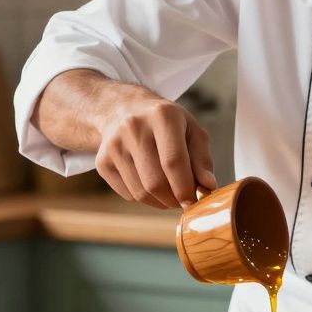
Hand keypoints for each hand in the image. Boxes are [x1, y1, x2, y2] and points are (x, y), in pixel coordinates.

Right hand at [95, 92, 216, 209]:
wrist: (123, 110)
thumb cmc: (166, 124)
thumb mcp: (191, 130)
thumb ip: (202, 158)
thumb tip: (208, 185)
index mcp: (162, 116)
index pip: (173, 161)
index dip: (185, 187)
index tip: (193, 201)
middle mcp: (133, 127)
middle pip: (155, 182)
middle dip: (173, 199)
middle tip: (183, 200)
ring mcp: (114, 145)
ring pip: (140, 193)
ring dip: (159, 202)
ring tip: (169, 193)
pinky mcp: (102, 162)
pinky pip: (128, 194)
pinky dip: (144, 198)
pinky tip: (150, 184)